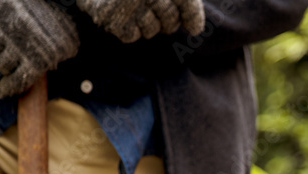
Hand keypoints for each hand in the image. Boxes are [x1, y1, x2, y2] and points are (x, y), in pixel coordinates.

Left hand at [0, 0, 79, 98]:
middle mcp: (7, 27)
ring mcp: (22, 45)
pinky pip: (18, 80)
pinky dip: (10, 87)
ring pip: (2, 66)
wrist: (74, 6)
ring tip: (22, 59)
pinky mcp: (38, 60)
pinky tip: (5, 90)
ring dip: (7, 67)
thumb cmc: (43, 6)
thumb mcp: (15, 5)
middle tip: (10, 50)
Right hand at [77, 0, 205, 42]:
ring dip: (147, 25)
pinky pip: (131, 36)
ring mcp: (127, 5)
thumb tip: (196, 30)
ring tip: (134, 10)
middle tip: (155, 12)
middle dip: (167, 21)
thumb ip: (178, 0)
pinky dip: (130, 30)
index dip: (192, 17)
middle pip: (170, 21)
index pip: (186, 2)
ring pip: (152, 30)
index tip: (194, 29)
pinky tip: (123, 17)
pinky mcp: (110, 18)